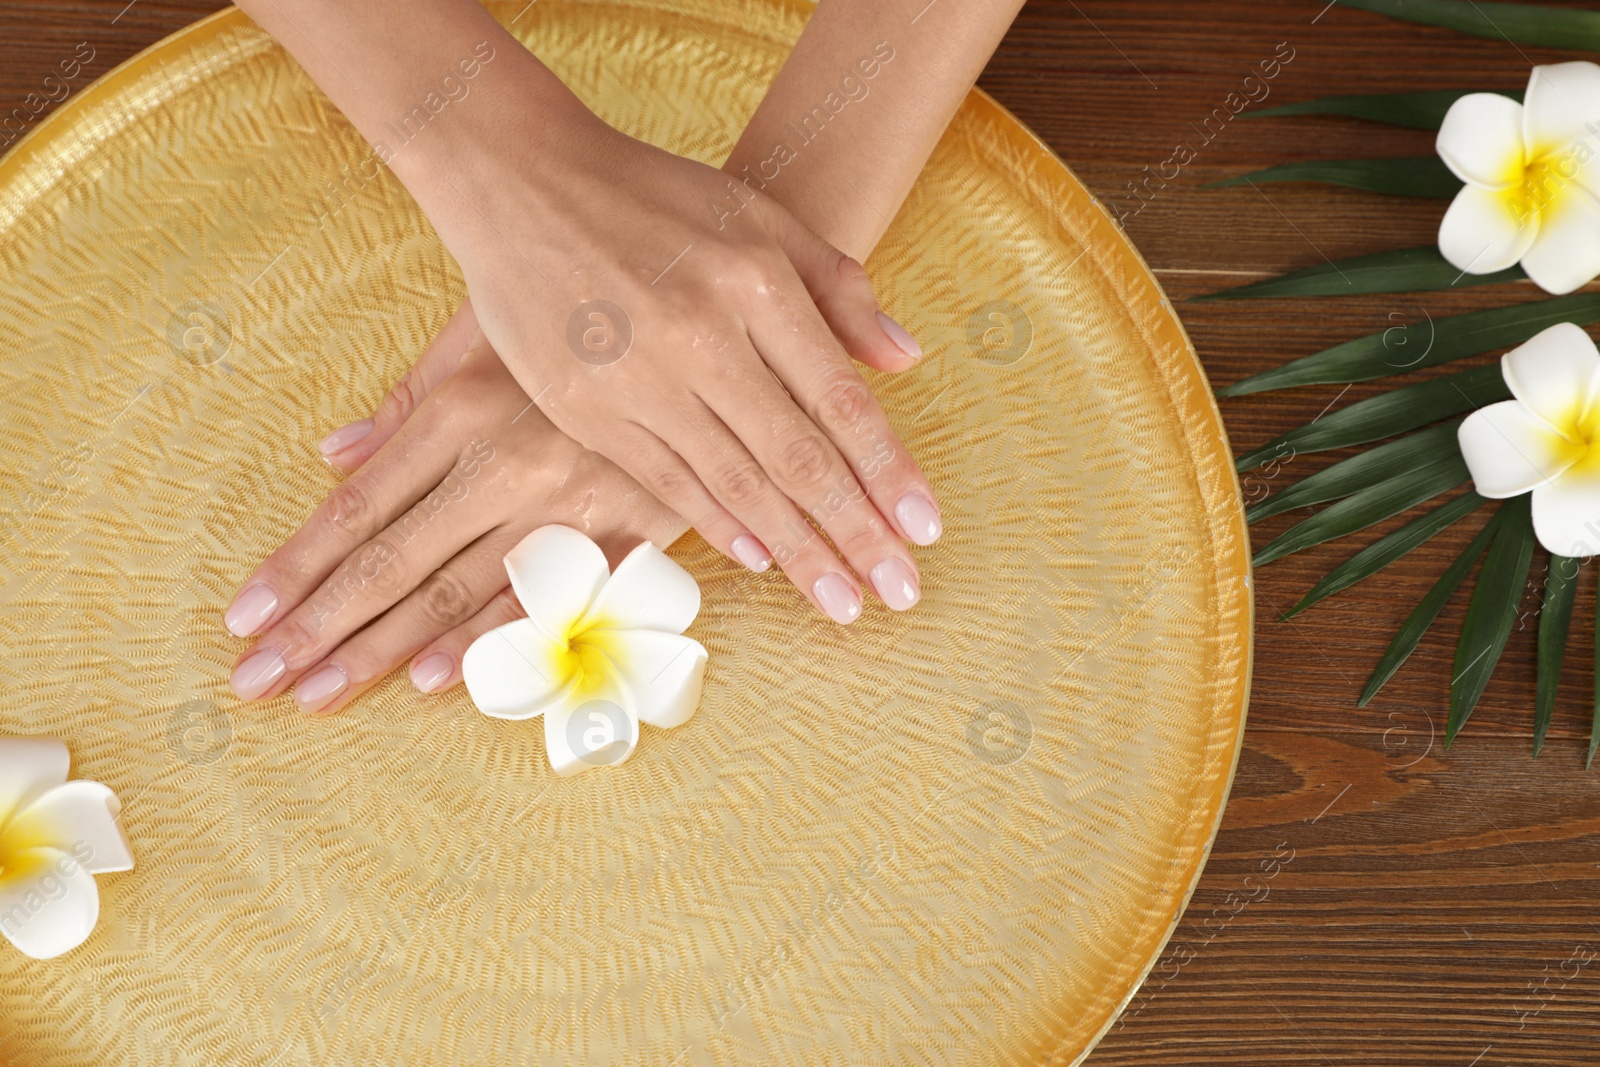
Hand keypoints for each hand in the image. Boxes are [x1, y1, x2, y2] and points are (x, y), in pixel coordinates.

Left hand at [223, 304, 688, 714]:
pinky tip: (440, 678)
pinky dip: (496, 641)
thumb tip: (332, 456)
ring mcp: (573, 503)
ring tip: (322, 693)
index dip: (298, 567)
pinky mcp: (635, 531)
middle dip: (321, 627)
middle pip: (395, 561)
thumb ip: (408, 402)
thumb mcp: (484, 335)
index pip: (359, 507)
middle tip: (260, 679)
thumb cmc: (588, 322)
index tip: (245, 618)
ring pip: (462, 591)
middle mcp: (508, 461)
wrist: (714, 322)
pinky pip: (555, 598)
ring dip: (386, 649)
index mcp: (464, 409)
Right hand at [420, 93, 940, 623]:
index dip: (887, 470)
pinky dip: (718, 524)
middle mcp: (702, 334)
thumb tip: (906, 360)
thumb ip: (838, 288)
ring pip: (736, 482)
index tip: (924, 528)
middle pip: (796, 456)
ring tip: (843, 601)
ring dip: (797, 549)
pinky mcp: (587, 410)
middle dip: (855, 532)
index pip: (839, 399)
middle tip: (900, 592)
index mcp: (755, 281)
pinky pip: (667, 482)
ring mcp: (639, 379)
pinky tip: (761, 560)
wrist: (521, 185)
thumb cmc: (653, 197)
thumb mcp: (758, 216)